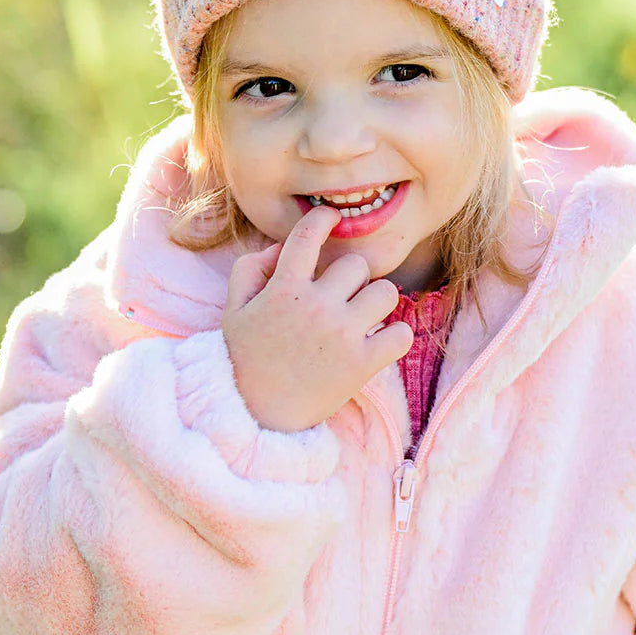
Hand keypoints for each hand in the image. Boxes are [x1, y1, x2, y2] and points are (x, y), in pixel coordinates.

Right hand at [221, 206, 413, 432]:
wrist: (253, 414)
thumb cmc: (243, 360)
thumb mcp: (233, 309)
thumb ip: (251, 269)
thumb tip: (281, 249)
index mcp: (283, 287)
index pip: (309, 235)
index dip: (323, 220)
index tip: (330, 220)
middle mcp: (316, 305)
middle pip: (357, 265)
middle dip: (351, 278)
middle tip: (342, 297)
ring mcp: (342, 334)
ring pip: (386, 293)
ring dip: (376, 302)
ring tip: (363, 318)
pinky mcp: (361, 364)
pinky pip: (401, 334)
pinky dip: (395, 337)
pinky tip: (379, 342)